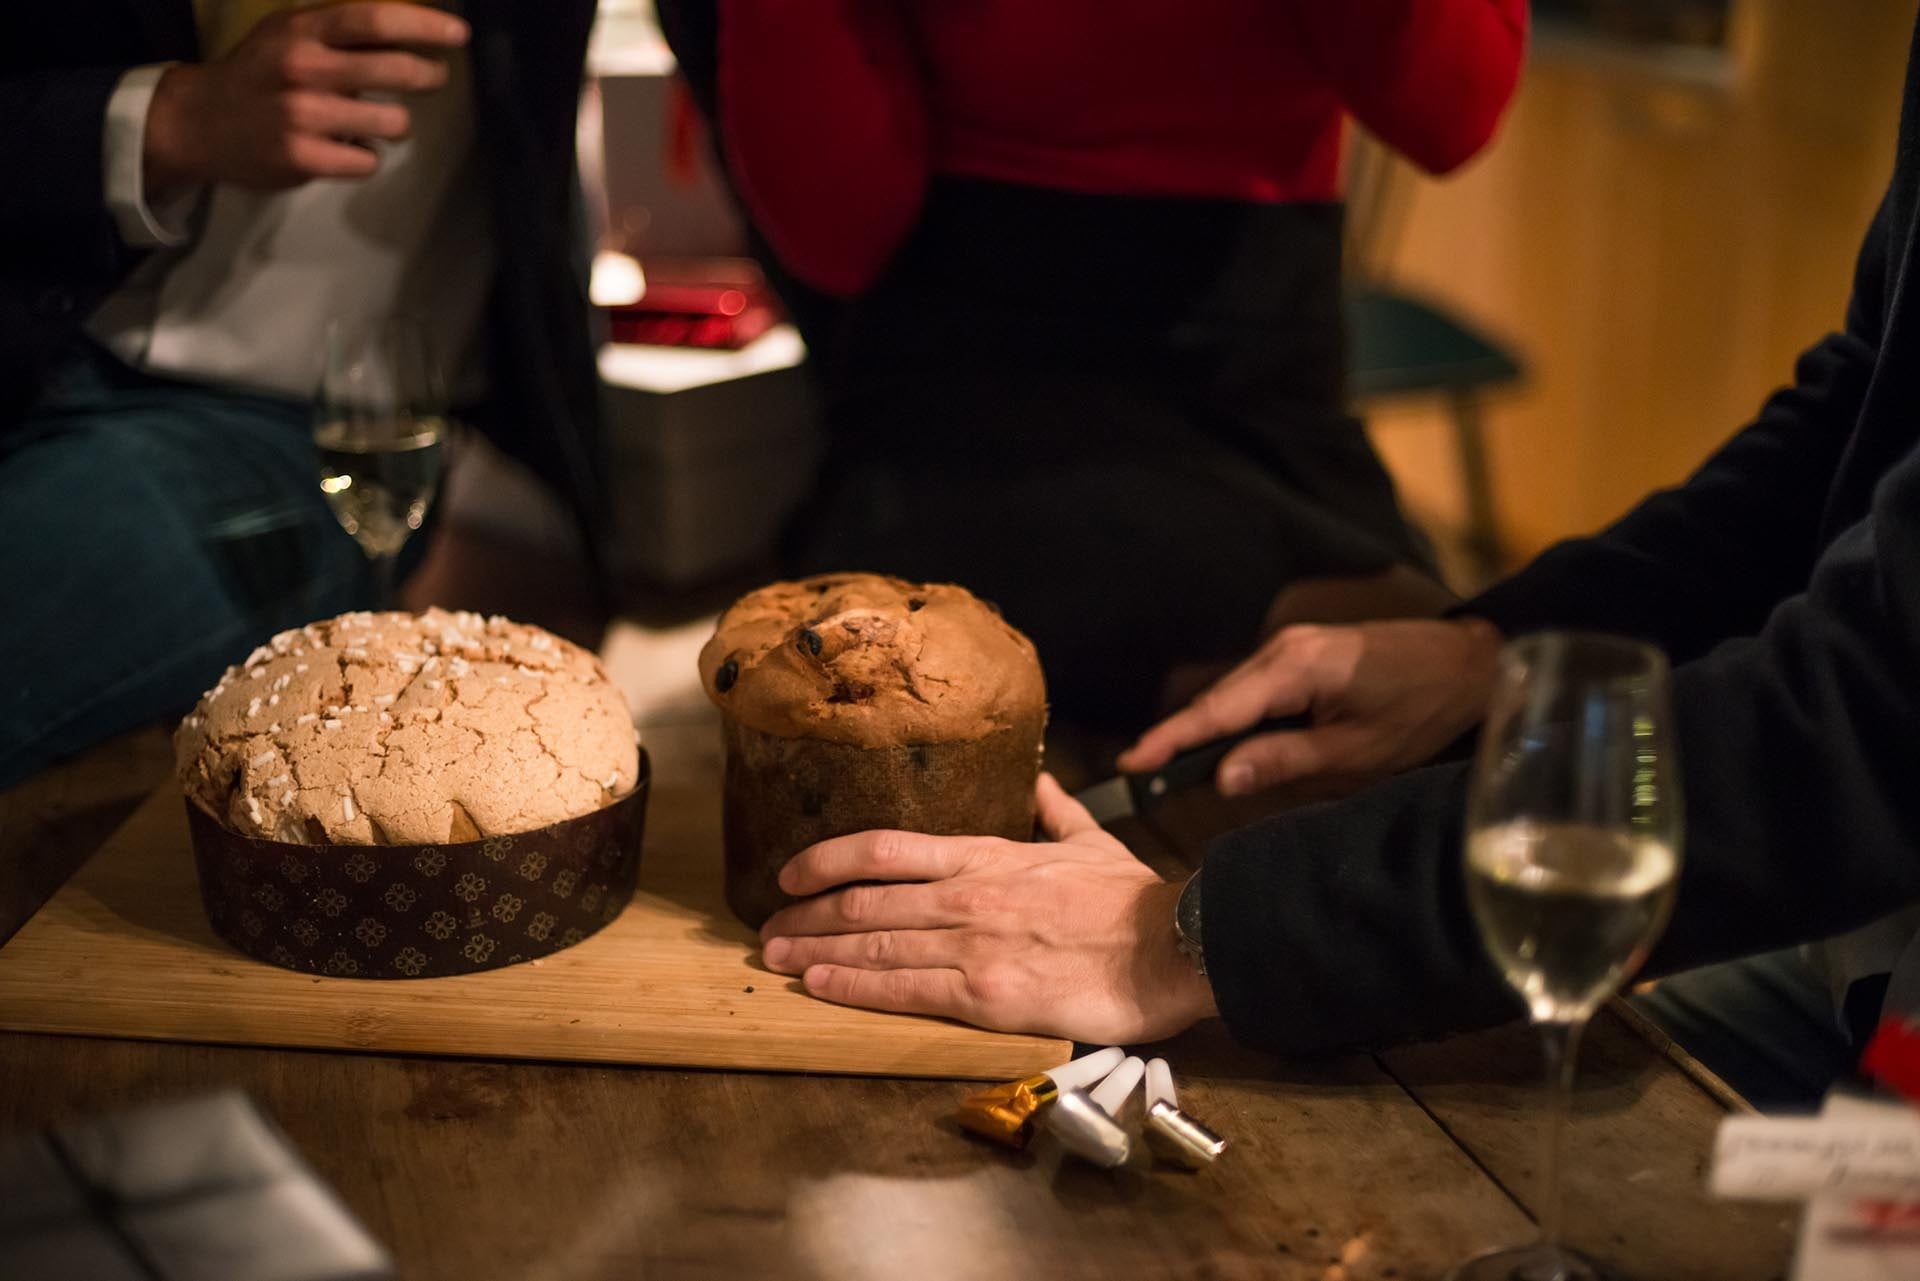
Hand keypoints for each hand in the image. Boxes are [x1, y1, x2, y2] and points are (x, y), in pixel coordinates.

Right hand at [145, 2, 469, 192]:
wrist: (198, 121)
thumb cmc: (259, 74)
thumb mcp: (290, 34)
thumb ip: (341, 32)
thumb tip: (409, 29)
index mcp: (302, 31)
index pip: (374, 19)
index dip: (423, 25)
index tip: (458, 34)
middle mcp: (302, 68)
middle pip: (393, 70)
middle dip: (427, 75)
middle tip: (434, 77)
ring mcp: (301, 115)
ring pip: (392, 122)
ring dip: (396, 124)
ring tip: (381, 122)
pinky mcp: (302, 158)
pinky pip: (368, 162)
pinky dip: (367, 158)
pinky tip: (348, 149)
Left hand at [759, 774, 1218, 1043]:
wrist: (1171, 947)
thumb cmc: (1135, 900)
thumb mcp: (1093, 841)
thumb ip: (1056, 811)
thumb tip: (1041, 779)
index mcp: (988, 856)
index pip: (886, 848)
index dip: (828, 858)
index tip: (791, 870)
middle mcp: (966, 895)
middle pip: (864, 900)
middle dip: (806, 913)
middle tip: (767, 924)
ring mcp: (971, 945)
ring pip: (873, 945)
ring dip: (815, 951)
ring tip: (774, 957)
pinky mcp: (984, 996)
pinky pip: (903, 990)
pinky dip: (853, 988)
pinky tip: (819, 987)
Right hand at [1119, 617, 1503, 796]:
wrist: (1469, 662)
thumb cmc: (1421, 709)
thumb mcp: (1357, 750)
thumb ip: (1285, 760)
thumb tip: (1221, 777)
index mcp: (1296, 668)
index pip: (1218, 710)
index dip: (1171, 739)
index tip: (1132, 763)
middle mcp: (1284, 648)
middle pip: (1217, 700)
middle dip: (1178, 738)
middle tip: (1139, 777)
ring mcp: (1291, 647)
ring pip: (1234, 695)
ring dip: (1205, 730)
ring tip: (1168, 768)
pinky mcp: (1301, 654)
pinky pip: (1254, 689)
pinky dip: (1233, 718)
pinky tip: (1222, 746)